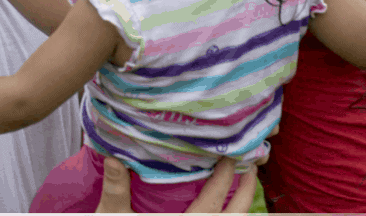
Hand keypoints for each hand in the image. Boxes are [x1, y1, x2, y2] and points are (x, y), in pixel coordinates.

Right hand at [95, 156, 255, 212]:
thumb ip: (116, 190)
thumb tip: (113, 158)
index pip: (213, 199)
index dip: (225, 176)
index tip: (230, 157)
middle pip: (235, 215)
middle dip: (246, 192)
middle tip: (252, 169)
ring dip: (241, 208)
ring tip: (244, 188)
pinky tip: (225, 211)